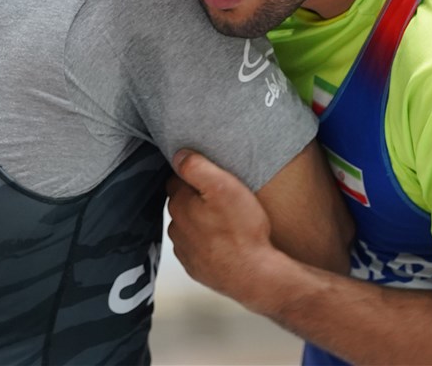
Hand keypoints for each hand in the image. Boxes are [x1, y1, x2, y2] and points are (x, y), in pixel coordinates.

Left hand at [166, 149, 280, 306]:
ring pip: (188, 226)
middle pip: (181, 203)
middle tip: (221, 197)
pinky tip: (224, 240)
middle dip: (196, 198)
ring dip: (201, 221)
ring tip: (226, 220)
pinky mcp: (196, 267)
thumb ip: (197, 167)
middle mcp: (177, 228)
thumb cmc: (242, 231)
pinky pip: (197, 247)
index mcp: (180, 204)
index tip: (210, 176)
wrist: (255, 276)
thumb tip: (178, 154)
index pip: (176, 179)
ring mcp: (185, 250)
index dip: (193, 174)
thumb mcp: (224, 187)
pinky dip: (206, 242)